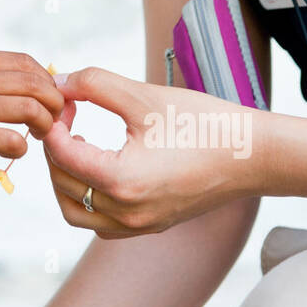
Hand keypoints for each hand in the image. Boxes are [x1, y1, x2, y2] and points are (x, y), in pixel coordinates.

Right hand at [0, 48, 64, 170]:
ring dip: (44, 124)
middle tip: (52, 119)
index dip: (46, 80)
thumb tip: (15, 94)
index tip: (47, 97)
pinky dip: (22, 148)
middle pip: (36, 83)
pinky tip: (15, 151)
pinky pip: (14, 140)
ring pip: (32, 109)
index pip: (25, 62)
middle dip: (53, 102)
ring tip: (38, 135)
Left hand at [43, 67, 267, 237]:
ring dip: (64, 177)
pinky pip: (99, 221)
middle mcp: (127, 213)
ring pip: (75, 211)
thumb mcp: (143, 96)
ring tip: (77, 141)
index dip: (53, 124)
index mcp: (123, 182)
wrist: (254, 155)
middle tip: (66, 115)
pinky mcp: (150, 225)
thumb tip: (58, 81)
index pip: (61, 155)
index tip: (62, 100)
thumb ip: (94, 85)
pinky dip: (86, 197)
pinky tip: (98, 163)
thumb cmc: (203, 122)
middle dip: (54, 147)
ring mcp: (138, 225)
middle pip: (62, 184)